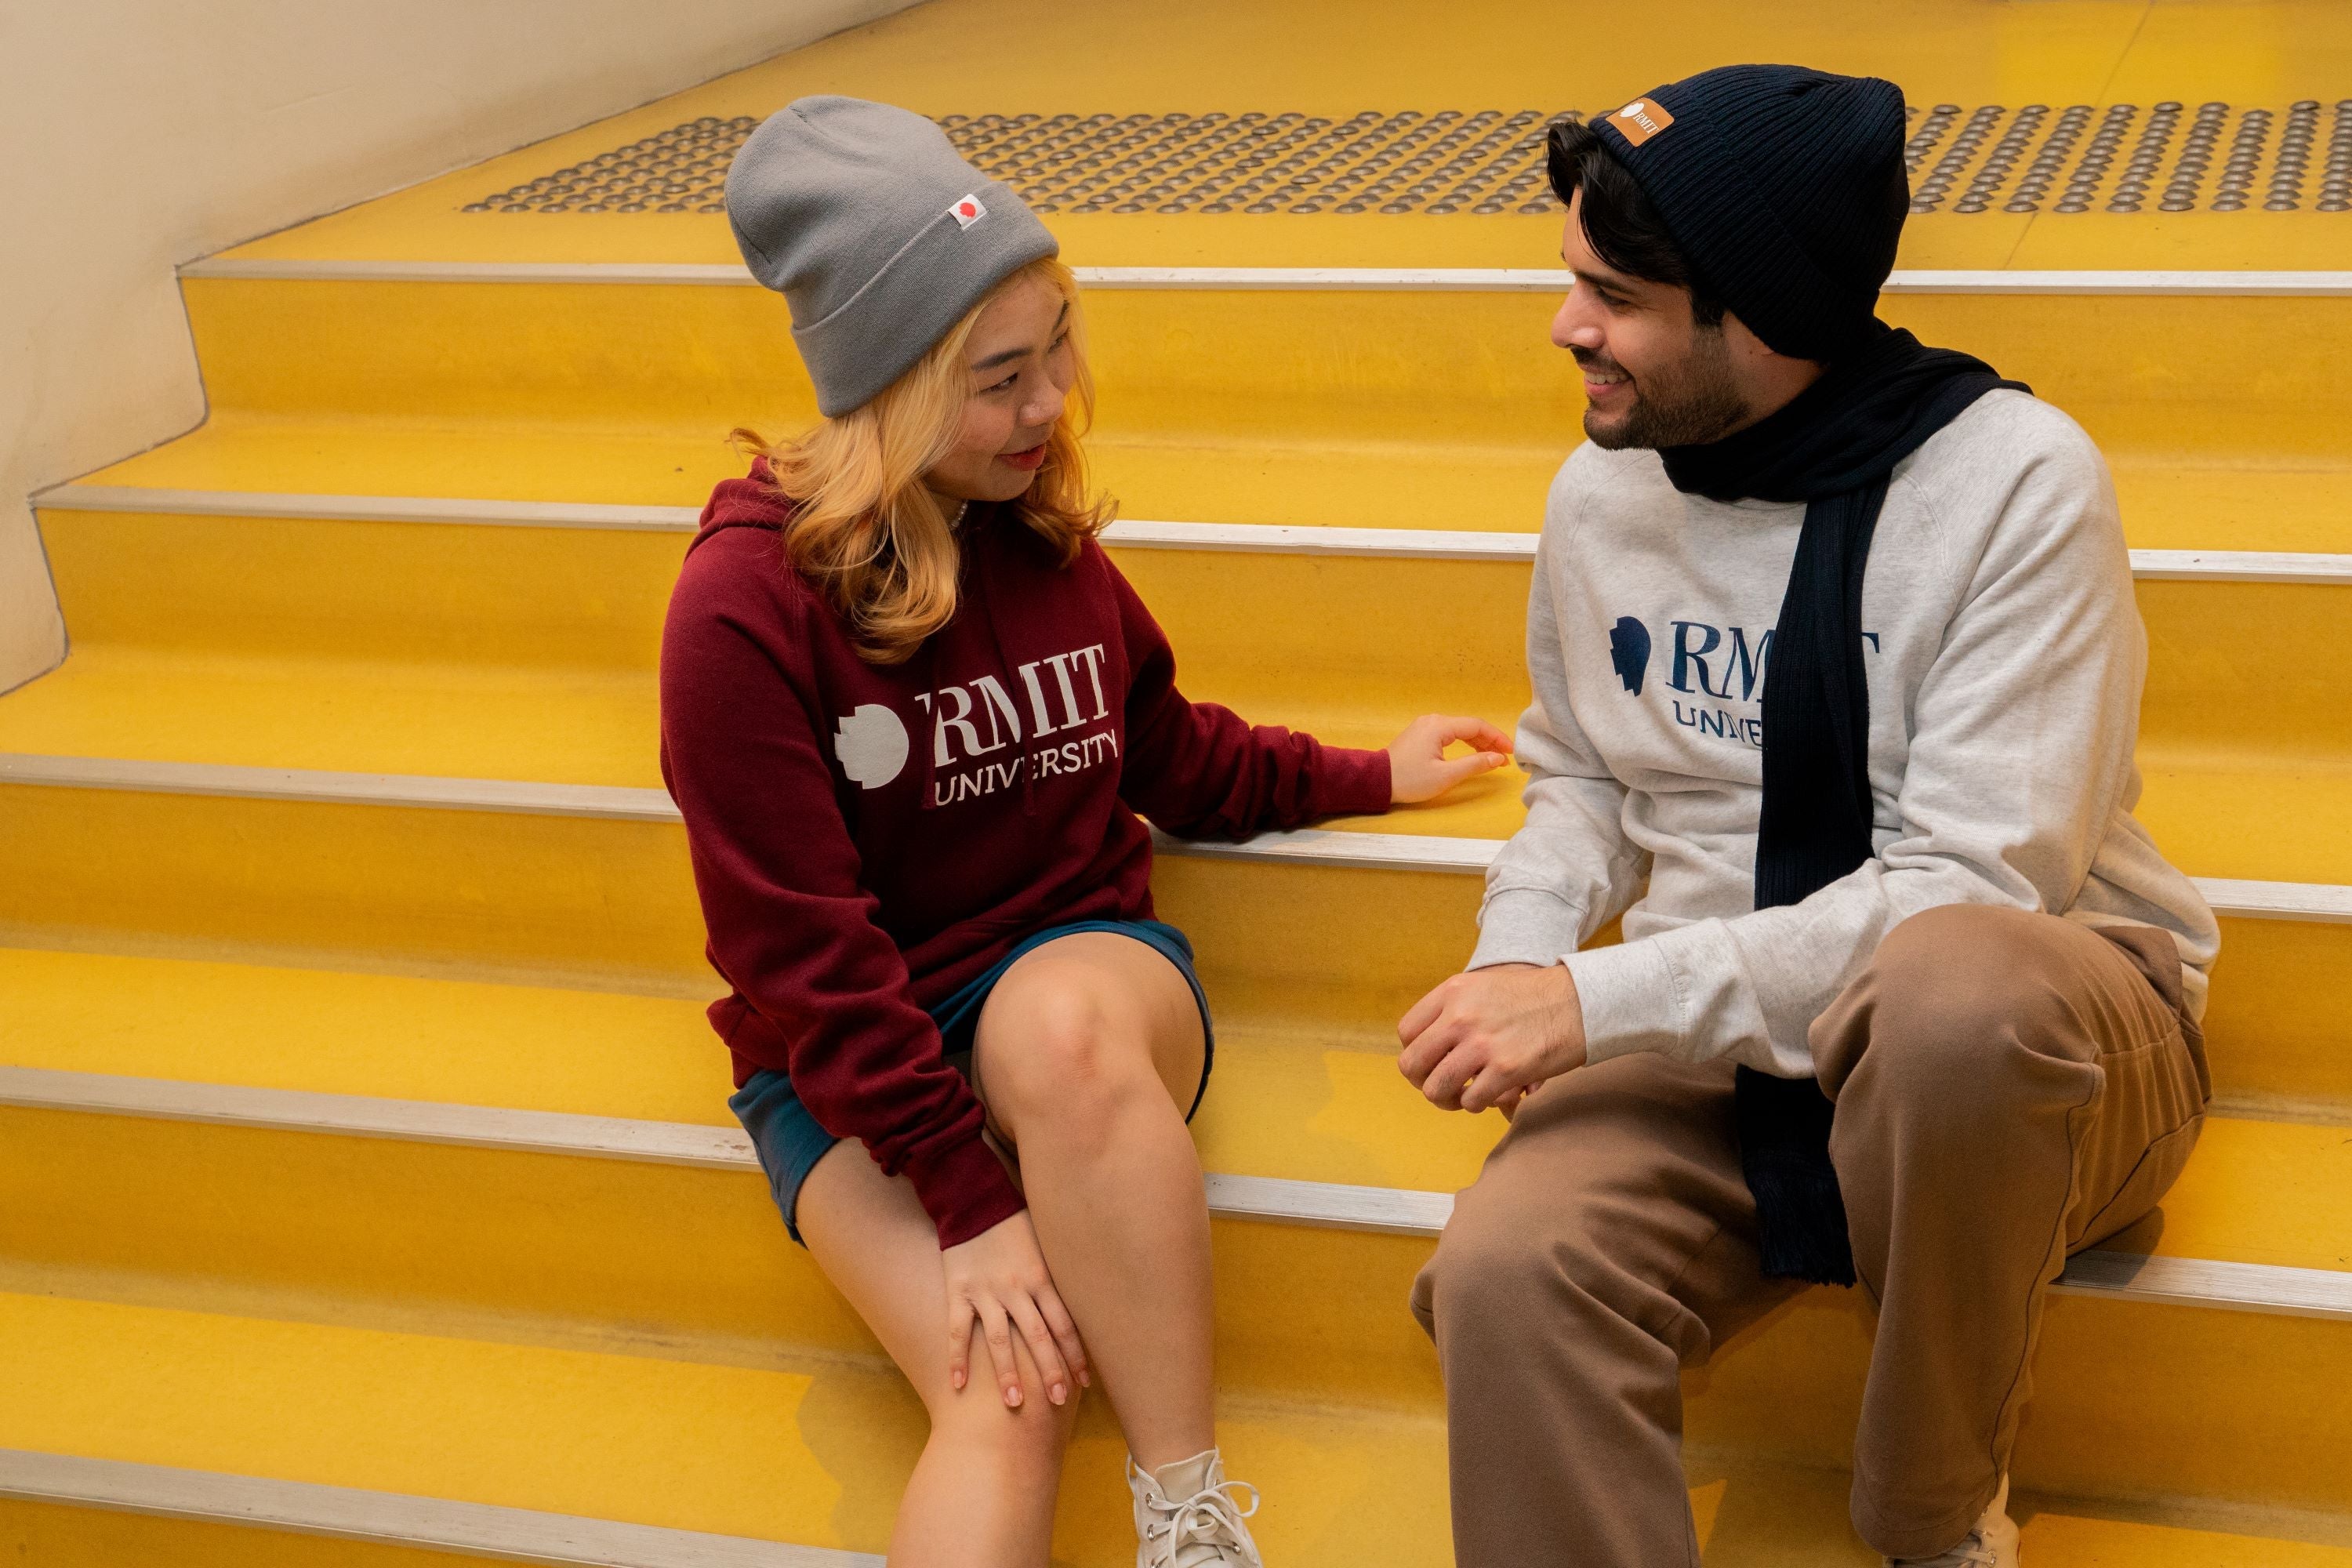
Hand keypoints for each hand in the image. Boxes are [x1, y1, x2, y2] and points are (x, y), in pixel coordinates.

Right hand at [942, 1211, 1090, 1408]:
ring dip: (1008, 1372)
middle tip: (1057, 1401)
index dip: (1075, 1355)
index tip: (1084, 1383)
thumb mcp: (1046, 1245)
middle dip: (1049, 1370)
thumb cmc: (1016, 1223)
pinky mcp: (959, 1291)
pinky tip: (958, 1385)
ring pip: (999, 1339)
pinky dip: (957, 1358)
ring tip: (1014, 1403)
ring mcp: (986, 1292)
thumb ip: (1059, 1276)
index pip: (1064, 1324)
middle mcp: (1017, 1288)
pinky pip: (958, 1329)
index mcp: (1042, 1278)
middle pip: (1037, 1336)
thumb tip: (1088, 1301)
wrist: (974, 1200)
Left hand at [1387, 713, 1512, 803]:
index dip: (1497, 739)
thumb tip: (1497, 758)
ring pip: (1459, 730)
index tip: (1511, 753)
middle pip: (1469, 726)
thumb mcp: (1445, 776)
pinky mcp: (1419, 735)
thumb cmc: (1409, 780)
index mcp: (1439, 727)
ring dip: (1477, 743)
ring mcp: (1425, 726)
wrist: (1376, 781)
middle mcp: (1433, 721)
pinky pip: (1448, 734)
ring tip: (1492, 758)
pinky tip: (1472, 754)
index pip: (1477, 727)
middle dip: (1489, 742)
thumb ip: (1474, 765)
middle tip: (1504, 759)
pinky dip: (1463, 743)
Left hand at [1398, 962, 1586, 1115]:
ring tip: (1462, 1097)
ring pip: (1436, 1089)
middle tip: (1441, 1087)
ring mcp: (1482, 1044)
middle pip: (1412, 1064)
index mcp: (1452, 992)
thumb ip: (1452, 1008)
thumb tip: (1427, 1043)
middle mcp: (1460, 1017)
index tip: (1430, 1062)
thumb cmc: (1534, 996)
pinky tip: (1489, 1095)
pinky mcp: (1506, 1070)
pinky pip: (1471, 1102)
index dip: (1415, 1053)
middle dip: (1423, 1082)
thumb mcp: (1484, 985)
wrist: (1580, 1002)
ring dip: (1447, 1099)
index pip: (1406, 1033)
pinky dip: (1476, 1104)